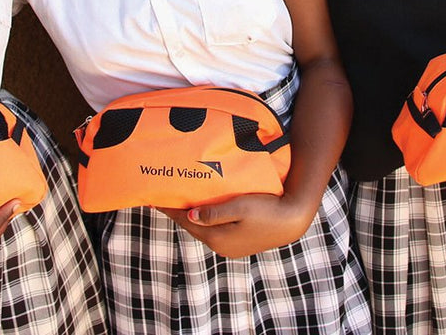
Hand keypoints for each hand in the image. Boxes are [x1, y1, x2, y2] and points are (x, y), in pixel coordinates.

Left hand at [159, 192, 313, 258]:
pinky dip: (205, 220)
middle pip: (192, 227)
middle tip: (163, 198)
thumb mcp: (239, 207)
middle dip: (178, 213)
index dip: (170, 210)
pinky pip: (214, 230)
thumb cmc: (267, 209)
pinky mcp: (239, 243)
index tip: (153, 199)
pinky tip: (203, 212)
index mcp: (218, 238)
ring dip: (191, 217)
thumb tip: (190, 215)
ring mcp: (230, 246)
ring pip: (203, 229)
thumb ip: (214, 213)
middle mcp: (221, 246)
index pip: (186, 222)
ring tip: (180, 203)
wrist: (292, 220)